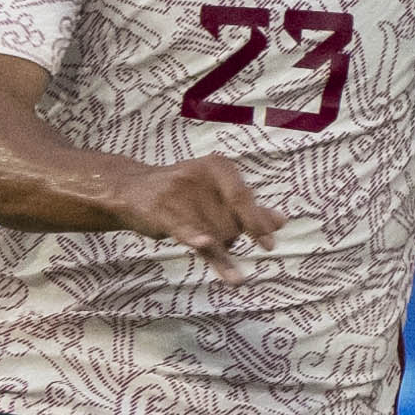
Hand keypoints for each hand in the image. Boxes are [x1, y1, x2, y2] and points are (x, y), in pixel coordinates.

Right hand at [111, 155, 284, 279]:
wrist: (133, 191)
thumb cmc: (183, 194)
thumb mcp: (217, 194)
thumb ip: (249, 209)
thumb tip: (281, 222)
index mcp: (219, 167)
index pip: (245, 199)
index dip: (258, 223)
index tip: (269, 245)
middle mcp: (201, 176)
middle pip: (230, 223)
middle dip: (227, 236)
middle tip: (210, 229)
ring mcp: (180, 194)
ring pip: (212, 234)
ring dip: (213, 247)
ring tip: (199, 235)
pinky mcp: (163, 211)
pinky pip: (187, 231)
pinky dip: (196, 238)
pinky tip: (204, 244)